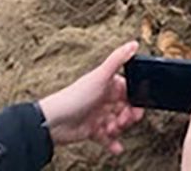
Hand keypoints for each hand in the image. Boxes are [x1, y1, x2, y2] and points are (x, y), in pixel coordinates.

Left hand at [39, 40, 144, 154]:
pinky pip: (107, 138)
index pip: (129, 91)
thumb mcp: (99, 76)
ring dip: (119, 129)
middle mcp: (104, 99)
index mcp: (108, 84)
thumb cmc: (74, 96)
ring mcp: (98, 115)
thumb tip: (133, 43)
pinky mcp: (92, 130)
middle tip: (123, 122)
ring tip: (112, 131)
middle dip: (128, 117)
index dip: (135, 99)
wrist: (52, 122)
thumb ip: (118, 59)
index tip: (137, 107)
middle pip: (125, 108)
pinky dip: (113, 143)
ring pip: (118, 123)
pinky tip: (117, 147)